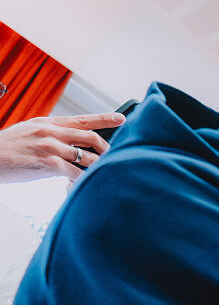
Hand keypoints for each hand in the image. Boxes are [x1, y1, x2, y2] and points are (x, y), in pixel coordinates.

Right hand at [0, 112, 125, 182]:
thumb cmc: (8, 149)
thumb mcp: (29, 132)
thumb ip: (50, 133)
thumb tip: (70, 141)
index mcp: (47, 122)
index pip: (82, 118)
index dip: (105, 119)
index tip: (122, 119)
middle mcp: (51, 132)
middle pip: (91, 137)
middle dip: (106, 147)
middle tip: (114, 155)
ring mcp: (51, 147)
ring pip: (87, 156)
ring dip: (98, 166)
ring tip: (103, 172)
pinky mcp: (49, 164)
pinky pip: (76, 173)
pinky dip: (83, 180)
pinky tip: (84, 185)